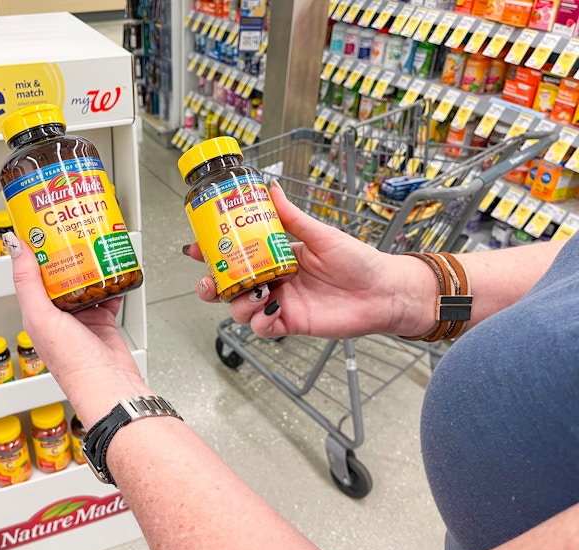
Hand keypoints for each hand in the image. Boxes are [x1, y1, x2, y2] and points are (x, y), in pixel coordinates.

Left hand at [4, 233, 152, 425]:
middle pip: (60, 274)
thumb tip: (15, 247)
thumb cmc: (73, 363)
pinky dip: (112, 280)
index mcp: (37, 314)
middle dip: (65, 252)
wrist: (109, 385)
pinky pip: (108, 293)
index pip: (31, 275)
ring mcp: (82, 317)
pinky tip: (115, 267)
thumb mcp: (42, 317)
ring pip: (85, 281)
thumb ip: (27, 282)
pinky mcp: (104, 320)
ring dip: (89, 263)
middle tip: (71, 229)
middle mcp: (58, 315)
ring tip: (92, 243)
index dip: (34, 251)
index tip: (40, 227)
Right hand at [189, 180, 436, 338]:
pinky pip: (262, 328)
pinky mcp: (290, 323)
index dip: (213, 253)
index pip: (237, 254)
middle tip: (210, 281)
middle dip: (212, 285)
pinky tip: (270, 311)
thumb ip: (292, 217)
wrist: (384, 292)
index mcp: (277, 255)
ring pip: (240, 309)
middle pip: (230, 285)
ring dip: (237, 303)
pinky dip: (259, 322)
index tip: (197, 248)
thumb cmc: (359, 261)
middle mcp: (274, 279)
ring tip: (252, 294)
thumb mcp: (321, 234)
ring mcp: (280, 303)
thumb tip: (271, 188)